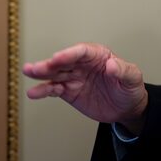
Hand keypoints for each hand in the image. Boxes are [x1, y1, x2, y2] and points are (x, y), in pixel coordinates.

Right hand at [22, 43, 147, 133]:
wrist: (127, 108)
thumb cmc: (130, 88)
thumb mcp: (133, 78)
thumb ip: (123, 70)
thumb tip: (112, 65)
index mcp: (97, 55)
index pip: (81, 52)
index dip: (69, 54)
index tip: (57, 58)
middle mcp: (83, 64)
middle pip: (64, 61)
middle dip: (49, 64)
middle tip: (36, 67)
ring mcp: (74, 78)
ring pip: (55, 74)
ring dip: (41, 74)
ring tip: (27, 72)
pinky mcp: (69, 92)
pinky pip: (54, 89)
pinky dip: (44, 90)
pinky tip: (33, 92)